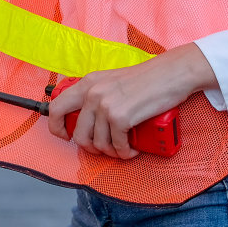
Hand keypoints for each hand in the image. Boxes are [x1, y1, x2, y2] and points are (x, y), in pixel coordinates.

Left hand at [47, 44, 217, 158]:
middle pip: (78, 135)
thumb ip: (97, 95)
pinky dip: (125, 152)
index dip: (57, 128)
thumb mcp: (112, 82)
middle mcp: (92, 93)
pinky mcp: (121, 117)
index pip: (56, 108)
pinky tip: (132, 149)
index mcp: (87, 83)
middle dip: (90, 148)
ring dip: (112, 152)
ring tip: (123, 147)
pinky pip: (117, 146)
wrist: (171, 73)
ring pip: (98, 144)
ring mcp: (105, 105)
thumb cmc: (146, 79)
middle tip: (104, 148)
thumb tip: (87, 119)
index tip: (67, 137)